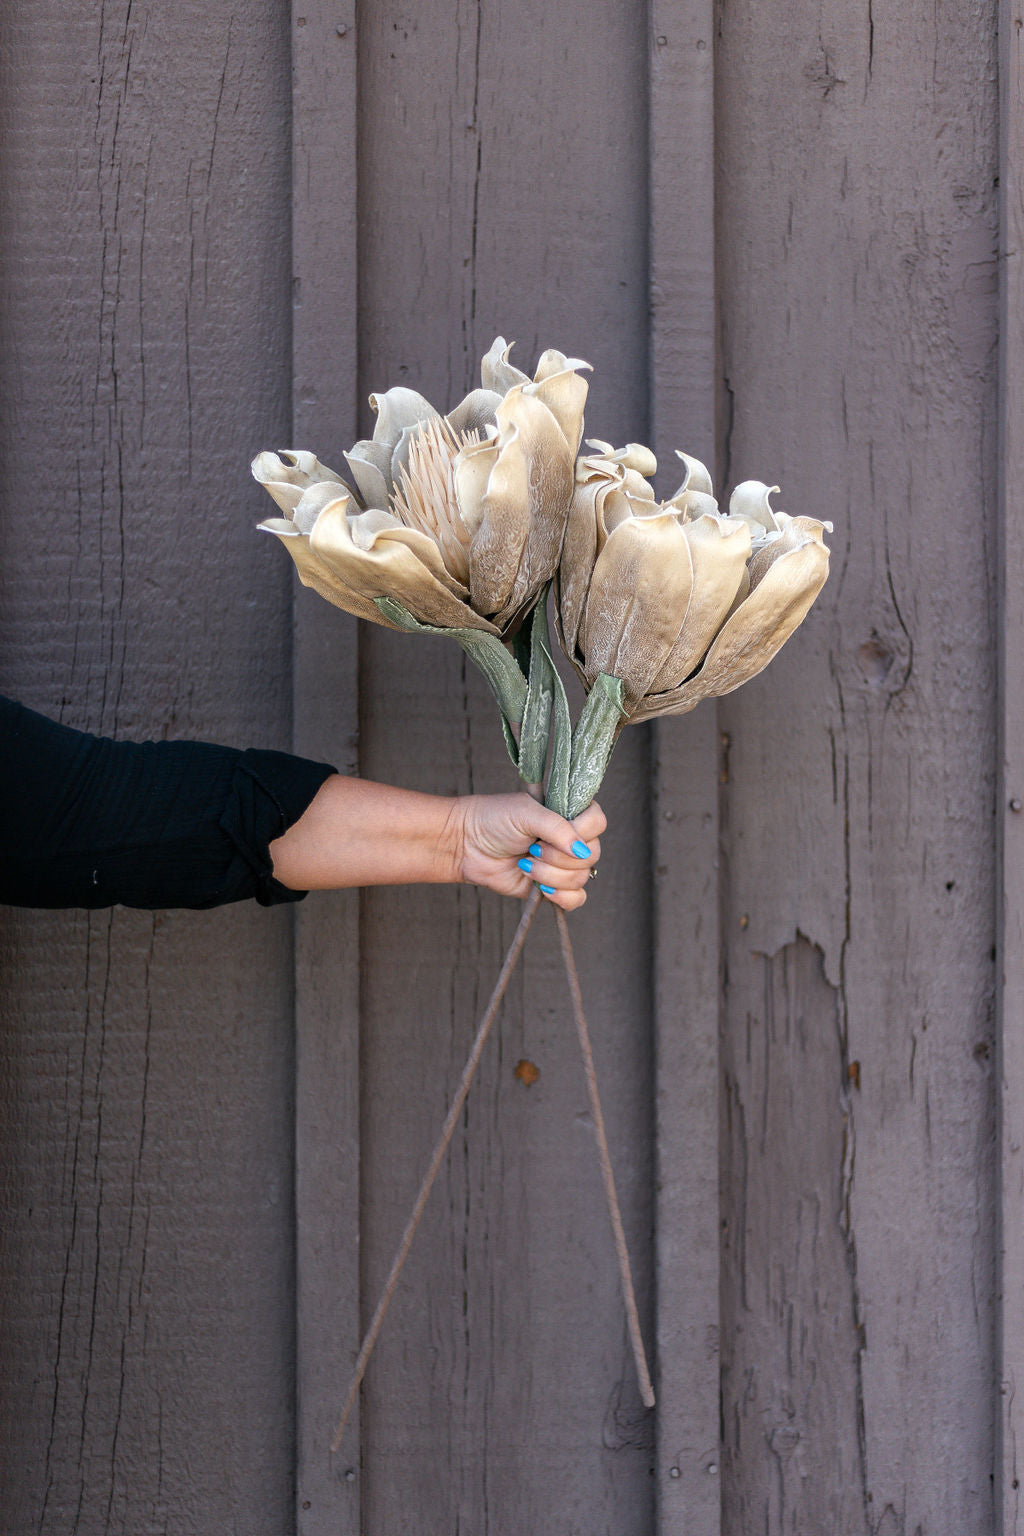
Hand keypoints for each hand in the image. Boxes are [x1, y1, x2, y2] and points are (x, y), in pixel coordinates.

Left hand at [454, 794, 605, 910]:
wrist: (466, 845)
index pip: (597, 822)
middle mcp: (570, 838)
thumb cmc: (493, 820)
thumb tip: (581, 849)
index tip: (556, 833)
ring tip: (525, 865)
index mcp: (568, 813)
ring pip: (582, 878)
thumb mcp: (525, 814)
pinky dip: (562, 897)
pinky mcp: (552, 887)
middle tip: (532, 849)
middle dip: (559, 856)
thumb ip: (557, 828)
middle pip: (592, 854)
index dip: (582, 831)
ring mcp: (562, 864)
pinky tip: (542, 888)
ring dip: (552, 875)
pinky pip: (576, 899)